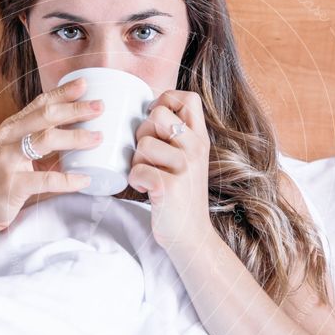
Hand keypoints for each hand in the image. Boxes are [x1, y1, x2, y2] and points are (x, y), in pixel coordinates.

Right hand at [0, 77, 103, 233]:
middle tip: (100, 106)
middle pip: (45, 116)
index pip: (39, 104)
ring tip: (98, 138)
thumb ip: (41, 142)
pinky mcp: (12, 185)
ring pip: (45, 141)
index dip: (62, 92)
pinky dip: (68, 180)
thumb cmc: (1, 178)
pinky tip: (85, 180)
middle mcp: (9, 138)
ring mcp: (9, 160)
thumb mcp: (17, 153)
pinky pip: (45, 179)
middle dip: (75, 109)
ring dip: (75, 138)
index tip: (84, 83)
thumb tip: (80, 134)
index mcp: (12, 127)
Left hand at [127, 89, 211, 251]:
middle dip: (143, 132)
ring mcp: (185, 167)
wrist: (191, 236)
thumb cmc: (181, 196)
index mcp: (200, 139)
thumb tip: (147, 110)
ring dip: (136, 161)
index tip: (155, 118)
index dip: (165, 100)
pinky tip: (145, 189)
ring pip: (143, 144)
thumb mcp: (188, 160)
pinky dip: (134, 180)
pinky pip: (137, 170)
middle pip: (157, 115)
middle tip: (148, 154)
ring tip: (147, 174)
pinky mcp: (170, 186)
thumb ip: (176, 137)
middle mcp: (196, 149)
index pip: (188, 98)